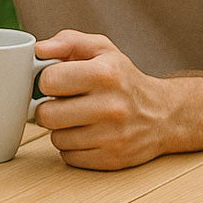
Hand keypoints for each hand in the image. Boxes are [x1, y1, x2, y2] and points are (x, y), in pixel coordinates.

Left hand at [32, 30, 167, 169]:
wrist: (164, 114)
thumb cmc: (123, 78)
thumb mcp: (101, 49)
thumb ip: (68, 42)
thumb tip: (39, 50)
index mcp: (105, 74)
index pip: (48, 81)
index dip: (46, 81)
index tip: (57, 82)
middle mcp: (111, 107)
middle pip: (46, 115)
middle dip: (48, 108)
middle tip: (62, 103)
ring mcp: (113, 136)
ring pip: (56, 138)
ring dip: (61, 129)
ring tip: (78, 118)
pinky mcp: (113, 160)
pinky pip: (69, 157)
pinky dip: (72, 147)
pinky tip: (87, 134)